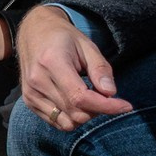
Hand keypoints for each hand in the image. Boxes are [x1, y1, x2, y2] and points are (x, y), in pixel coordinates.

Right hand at [16, 6, 132, 131]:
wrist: (33, 32)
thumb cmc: (63, 37)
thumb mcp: (87, 45)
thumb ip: (100, 69)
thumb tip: (110, 93)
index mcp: (52, 62)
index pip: (80, 97)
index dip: (106, 106)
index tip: (126, 105)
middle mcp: (37, 81)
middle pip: (76, 113)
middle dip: (98, 110)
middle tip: (105, 95)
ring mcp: (31, 93)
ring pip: (67, 122)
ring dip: (85, 116)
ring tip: (89, 98)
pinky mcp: (29, 101)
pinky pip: (56, 122)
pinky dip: (72, 118)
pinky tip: (76, 102)